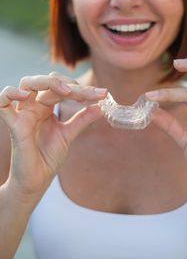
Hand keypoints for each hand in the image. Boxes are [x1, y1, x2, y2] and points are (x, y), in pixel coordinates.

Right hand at [0, 72, 106, 199]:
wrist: (37, 181)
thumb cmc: (48, 157)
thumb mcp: (69, 134)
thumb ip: (82, 119)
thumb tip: (101, 107)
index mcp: (46, 107)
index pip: (62, 88)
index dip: (82, 89)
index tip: (101, 94)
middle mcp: (34, 106)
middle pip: (47, 82)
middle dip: (69, 84)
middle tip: (89, 93)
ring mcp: (23, 113)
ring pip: (26, 83)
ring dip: (46, 82)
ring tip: (66, 91)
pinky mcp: (14, 125)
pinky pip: (2, 102)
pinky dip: (10, 93)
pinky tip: (25, 95)